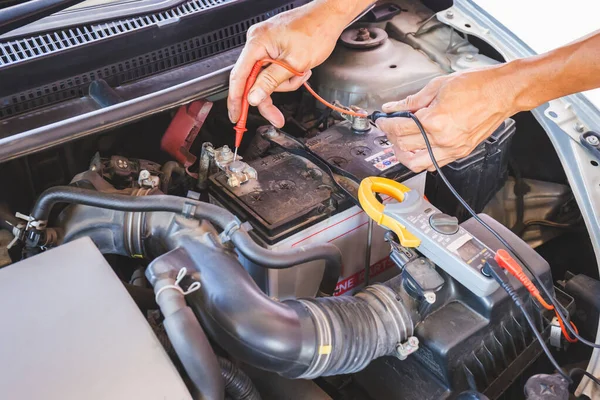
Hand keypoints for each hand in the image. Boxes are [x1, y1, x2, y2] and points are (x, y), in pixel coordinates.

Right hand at [227, 2, 359, 127]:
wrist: (330, 16)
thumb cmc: (317, 30)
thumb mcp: (295, 63)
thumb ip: (271, 82)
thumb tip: (253, 97)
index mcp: (258, 42)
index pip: (239, 77)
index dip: (236, 101)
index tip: (236, 117)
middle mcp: (257, 41)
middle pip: (254, 80)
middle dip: (271, 94)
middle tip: (277, 116)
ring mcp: (265, 44)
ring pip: (267, 77)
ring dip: (285, 82)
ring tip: (301, 73)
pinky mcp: (274, 47)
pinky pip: (274, 69)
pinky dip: (287, 75)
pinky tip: (300, 69)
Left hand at [376, 66, 518, 172]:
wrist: (502, 92)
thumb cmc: (477, 85)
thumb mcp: (438, 86)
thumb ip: (412, 101)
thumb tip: (393, 108)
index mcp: (435, 120)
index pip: (399, 128)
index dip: (385, 124)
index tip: (381, 120)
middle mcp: (443, 139)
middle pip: (404, 146)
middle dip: (391, 138)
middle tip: (389, 128)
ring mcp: (452, 149)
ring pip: (416, 164)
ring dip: (403, 155)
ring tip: (400, 142)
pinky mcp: (460, 153)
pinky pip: (434, 164)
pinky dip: (421, 158)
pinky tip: (417, 147)